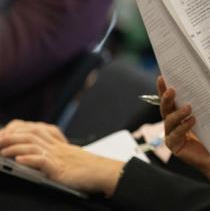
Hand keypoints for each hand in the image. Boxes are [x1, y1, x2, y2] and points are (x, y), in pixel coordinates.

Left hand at [0, 121, 123, 195]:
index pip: (36, 131)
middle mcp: (57, 148)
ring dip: (14, 148)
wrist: (106, 172)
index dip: (20, 131)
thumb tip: (41, 160)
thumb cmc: (91, 170)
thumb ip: (57, 157)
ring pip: (33, 146)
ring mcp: (59, 157)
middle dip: (11, 137)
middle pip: (31, 135)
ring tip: (1, 152)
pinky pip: (43, 161)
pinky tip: (18, 161)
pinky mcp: (61, 168)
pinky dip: (29, 160)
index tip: (6, 134)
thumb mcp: (71, 160)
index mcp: (59, 146)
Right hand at [158, 76, 209, 197]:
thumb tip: (206, 80)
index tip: (162, 77)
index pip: (171, 99)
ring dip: (177, 113)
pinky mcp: (175, 146)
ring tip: (188, 107)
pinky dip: (183, 127)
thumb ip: (204, 99)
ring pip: (169, 121)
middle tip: (172, 90)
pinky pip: (175, 135)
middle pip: (165, 108)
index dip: (164, 89)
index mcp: (180, 112)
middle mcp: (173, 122)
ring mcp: (172, 134)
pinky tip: (192, 121)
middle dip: (166, 98)